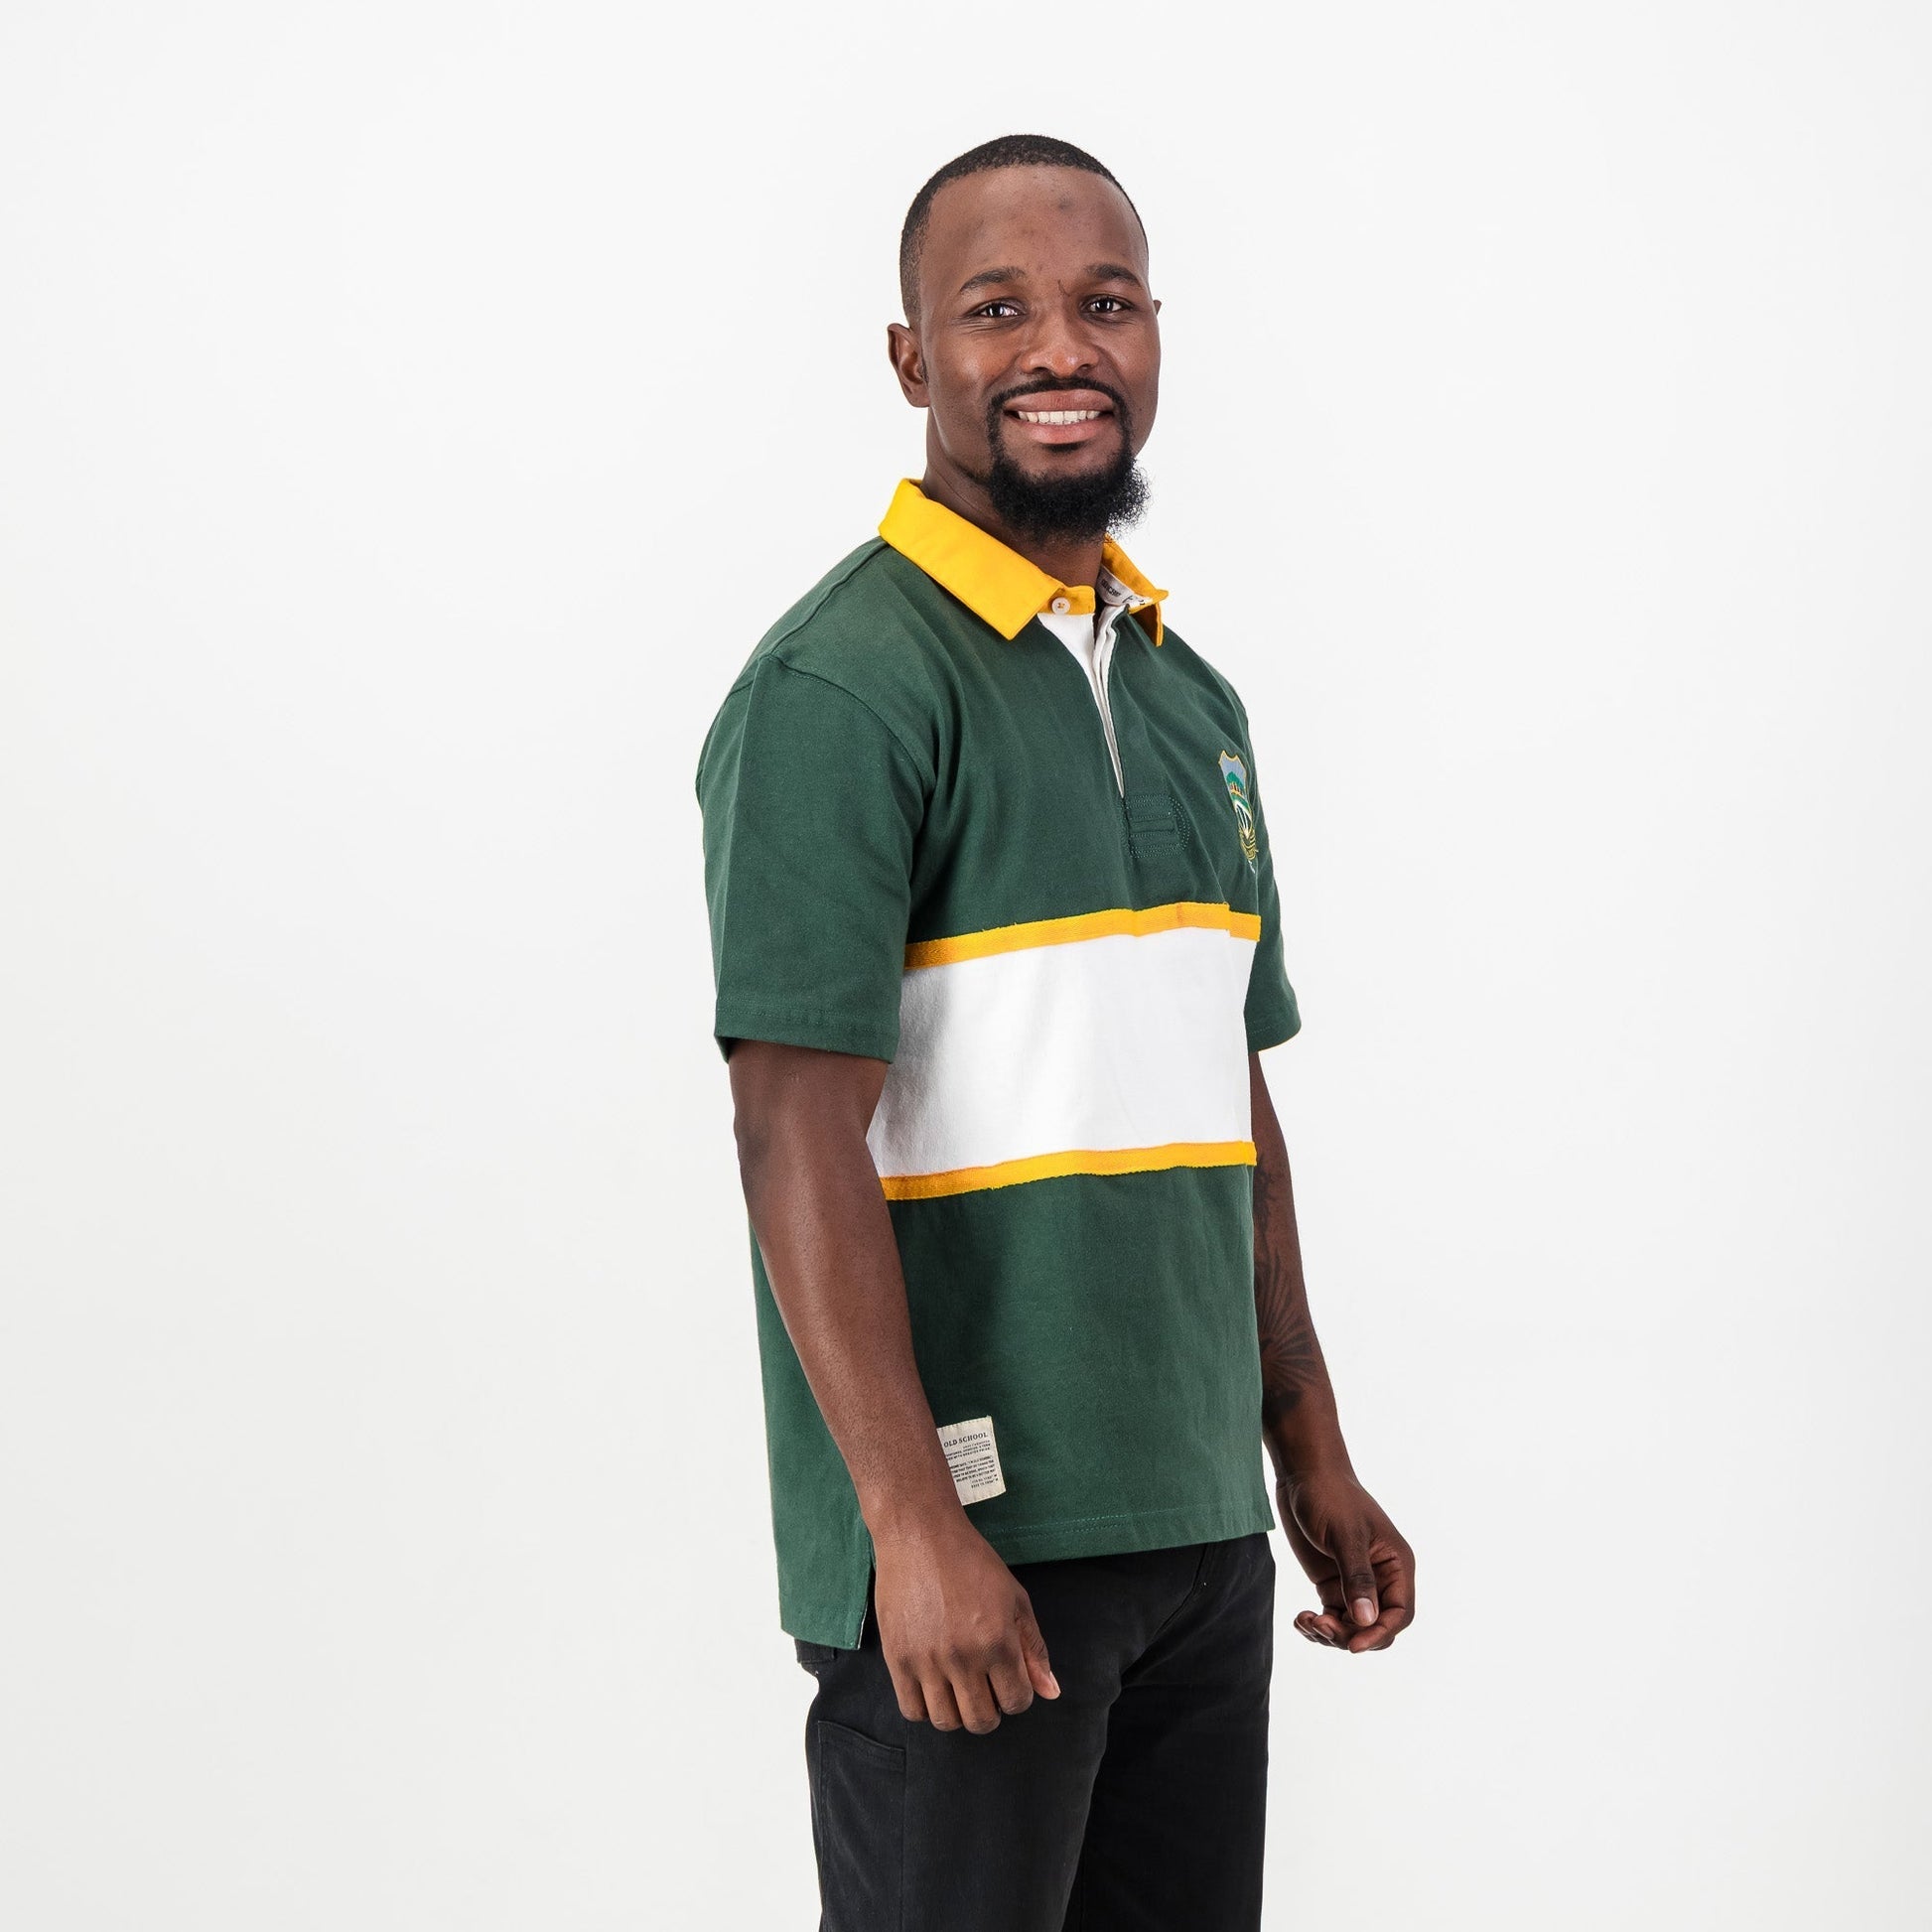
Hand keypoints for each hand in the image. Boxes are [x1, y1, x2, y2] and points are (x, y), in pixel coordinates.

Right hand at [871, 1511, 1059, 1731]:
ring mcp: (927, 1660)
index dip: (1016, 1696)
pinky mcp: (897, 1658)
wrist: (920, 1536)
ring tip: (956, 1687)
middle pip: (981, 1721)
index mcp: (998, 1642)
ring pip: (946, 1721)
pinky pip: (912, 1709)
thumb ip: (1034, 1649)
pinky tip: (931, 1685)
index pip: (1016, 1702)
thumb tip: (1050, 1694)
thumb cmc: (972, 1562)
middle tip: (983, 1687)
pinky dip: (924, 1706)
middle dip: (990, 1710)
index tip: (1006, 1680)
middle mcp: (963, 1657)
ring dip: (957, 1712)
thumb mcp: (1015, 1598)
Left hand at [1276, 1466, 1414, 1653]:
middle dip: (1350, 1635)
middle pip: (1375, 1627)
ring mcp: (1355, 1584)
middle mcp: (1381, 1579)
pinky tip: (1301, 1619)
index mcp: (1396, 1565)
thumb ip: (1357, 1578)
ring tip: (1305, 1621)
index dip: (1379, 1633)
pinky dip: (1318, 1626)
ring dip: (1330, 1634)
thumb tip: (1367, 1621)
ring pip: (1353, 1628)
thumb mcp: (1346, 1536)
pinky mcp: (1333, 1584)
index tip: (1352, 1645)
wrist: (1304, 1476)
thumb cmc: (1330, 1496)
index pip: (1399, 1614)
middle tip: (1319, 1625)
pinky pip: (1333, 1618)